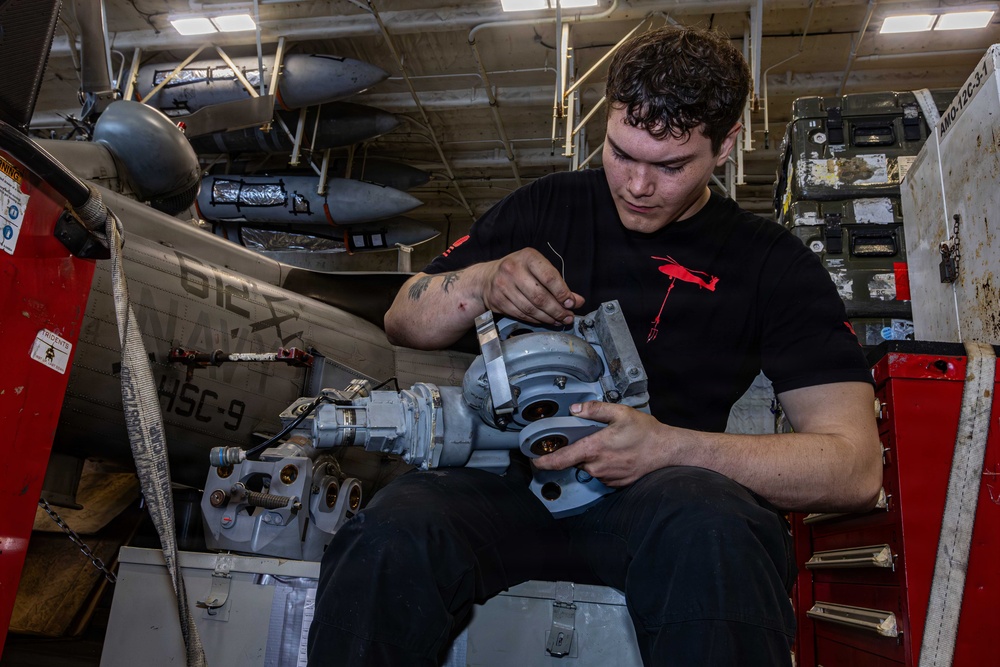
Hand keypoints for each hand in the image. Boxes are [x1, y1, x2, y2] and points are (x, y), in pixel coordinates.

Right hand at [479, 248, 584, 325]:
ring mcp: (503, 285)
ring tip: (559, 320)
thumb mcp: (538, 268)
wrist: (486, 278)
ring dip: (548, 318)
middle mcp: (513, 269)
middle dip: (557, 310)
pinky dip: (536, 320)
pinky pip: (521, 314)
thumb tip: (577, 301)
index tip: (572, 303)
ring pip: (531, 308)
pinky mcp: (498, 300)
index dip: (562, 293)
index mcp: (528, 257)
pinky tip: (545, 320)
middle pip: (540, 296)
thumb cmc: (519, 271)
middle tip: (568, 317)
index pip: (549, 277)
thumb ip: (558, 284)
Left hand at [532, 402, 668, 486]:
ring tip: (610, 445)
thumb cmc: (646, 434)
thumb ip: (595, 409)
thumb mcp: (620, 413)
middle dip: (578, 450)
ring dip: (593, 457)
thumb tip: (576, 409)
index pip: (560, 460)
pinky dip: (604, 464)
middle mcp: (597, 466)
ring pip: (588, 466)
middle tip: (592, 437)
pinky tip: (617, 454)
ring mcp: (606, 477)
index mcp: (594, 448)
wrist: (667, 451)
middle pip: (575, 460)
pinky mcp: (614, 483)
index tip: (534, 460)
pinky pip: (601, 473)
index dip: (543, 461)